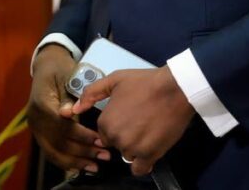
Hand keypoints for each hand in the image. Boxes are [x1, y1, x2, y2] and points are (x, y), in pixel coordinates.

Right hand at [28, 45, 110, 172]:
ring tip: (95, 166)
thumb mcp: (67, 75)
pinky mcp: (39, 133)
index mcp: (42, 102)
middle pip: (58, 142)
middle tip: (105, 156)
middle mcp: (35, 118)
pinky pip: (50, 152)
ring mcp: (35, 127)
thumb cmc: (61, 69)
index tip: (101, 141)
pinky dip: (66, 162)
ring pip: (53, 152)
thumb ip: (68, 96)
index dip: (81, 136)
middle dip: (82, 152)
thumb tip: (67, 114)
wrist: (47, 66)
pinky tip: (80, 167)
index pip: (61, 126)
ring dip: (75, 161)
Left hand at [73, 66, 193, 176]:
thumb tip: (74, 109)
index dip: (115, 125)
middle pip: (116, 144)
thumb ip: (92, 93)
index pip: (104, 133)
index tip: (127, 117)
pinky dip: (143, 163)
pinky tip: (148, 150)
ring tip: (147, 131)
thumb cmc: (144, 82)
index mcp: (106, 121)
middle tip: (139, 122)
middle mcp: (116, 138)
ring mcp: (133, 148)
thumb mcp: (115, 80)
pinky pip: (139, 169)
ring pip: (128, 155)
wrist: (174, 89)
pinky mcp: (150, 155)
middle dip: (124, 136)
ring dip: (135, 148)